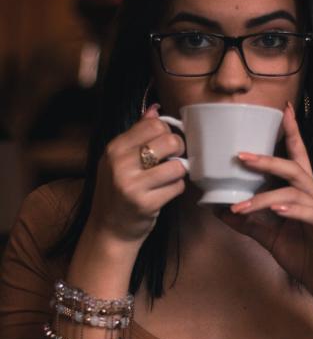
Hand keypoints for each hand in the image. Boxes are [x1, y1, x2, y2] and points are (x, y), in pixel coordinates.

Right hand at [88, 105, 186, 243]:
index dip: (167, 132)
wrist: (109, 229)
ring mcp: (132, 185)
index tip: (165, 144)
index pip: (154, 124)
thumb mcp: (119, 160)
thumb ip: (137, 133)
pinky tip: (165, 193)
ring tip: (168, 178)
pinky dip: (176, 189)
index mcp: (114, 148)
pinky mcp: (146, 204)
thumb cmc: (117, 192)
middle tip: (172, 160)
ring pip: (177, 166)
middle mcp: (120, 164)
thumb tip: (156, 109)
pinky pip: (177, 187)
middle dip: (178, 150)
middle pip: (169, 141)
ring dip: (178, 172)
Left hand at [217, 103, 312, 308]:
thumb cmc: (304, 257)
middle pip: (294, 167)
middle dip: (267, 159)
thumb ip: (248, 221)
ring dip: (264, 197)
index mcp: (305, 193)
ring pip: (294, 191)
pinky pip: (308, 214)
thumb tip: (220, 209)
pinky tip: (275, 210)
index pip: (298, 156)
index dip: (292, 132)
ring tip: (240, 205)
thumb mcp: (269, 236)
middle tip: (240, 156)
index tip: (284, 109)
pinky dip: (290, 210)